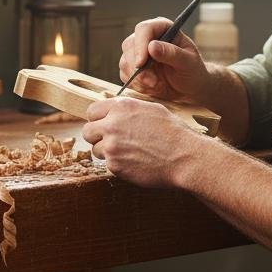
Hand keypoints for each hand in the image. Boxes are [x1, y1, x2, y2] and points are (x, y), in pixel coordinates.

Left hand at [82, 97, 200, 188]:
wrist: (184, 156)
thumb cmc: (173, 132)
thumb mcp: (151, 109)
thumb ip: (128, 110)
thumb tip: (115, 111)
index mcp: (121, 106)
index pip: (92, 111)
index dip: (98, 119)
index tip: (104, 125)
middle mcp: (112, 124)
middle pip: (87, 131)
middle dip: (97, 137)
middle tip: (112, 142)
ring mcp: (111, 145)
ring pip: (95, 150)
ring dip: (107, 153)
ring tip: (128, 153)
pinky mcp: (114, 165)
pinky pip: (107, 165)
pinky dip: (118, 165)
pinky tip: (134, 162)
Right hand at [119, 18, 210, 105]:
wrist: (189, 88)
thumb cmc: (193, 71)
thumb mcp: (188, 62)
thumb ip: (172, 53)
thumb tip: (152, 46)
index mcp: (162, 28)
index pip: (144, 29)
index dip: (140, 44)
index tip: (141, 63)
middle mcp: (147, 38)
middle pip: (129, 45)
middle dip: (138, 67)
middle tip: (153, 83)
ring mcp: (138, 52)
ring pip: (125, 62)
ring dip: (139, 79)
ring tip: (158, 86)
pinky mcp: (132, 68)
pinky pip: (125, 75)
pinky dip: (138, 85)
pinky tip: (153, 88)